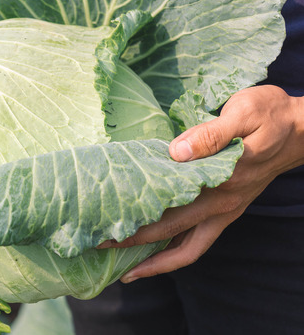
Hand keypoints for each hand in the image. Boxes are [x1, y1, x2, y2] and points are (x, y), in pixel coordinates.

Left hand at [98, 85, 303, 281]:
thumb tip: (175, 152)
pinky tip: (156, 248)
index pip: (170, 216)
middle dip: (134, 248)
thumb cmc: (271, 115)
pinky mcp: (228, 207)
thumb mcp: (243, 112)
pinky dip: (175, 248)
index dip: (138, 229)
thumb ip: (209, 134)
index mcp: (219, 184)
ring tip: (127, 270)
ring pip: (188, 248)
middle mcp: (221, 205)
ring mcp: (226, 210)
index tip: (105, 233)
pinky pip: (199, 239)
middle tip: (99, 247)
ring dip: (157, 261)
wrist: (303, 128)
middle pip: (172, 239)